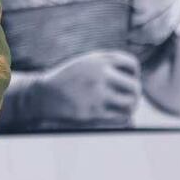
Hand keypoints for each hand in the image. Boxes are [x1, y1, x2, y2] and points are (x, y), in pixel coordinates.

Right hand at [26, 49, 140, 128]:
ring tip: (123, 110)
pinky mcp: (93, 113)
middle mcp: (100, 74)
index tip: (126, 81)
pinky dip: (123, 119)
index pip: (132, 64)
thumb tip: (137, 83)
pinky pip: (121, 118)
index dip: (133, 74)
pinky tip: (116, 118)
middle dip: (134, 94)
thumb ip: (109, 66)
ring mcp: (97, 94)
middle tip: (128, 100)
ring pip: (130, 103)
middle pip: (135, 86)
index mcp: (99, 60)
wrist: (42, 96)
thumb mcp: (86, 63)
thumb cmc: (67, 81)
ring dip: (130, 108)